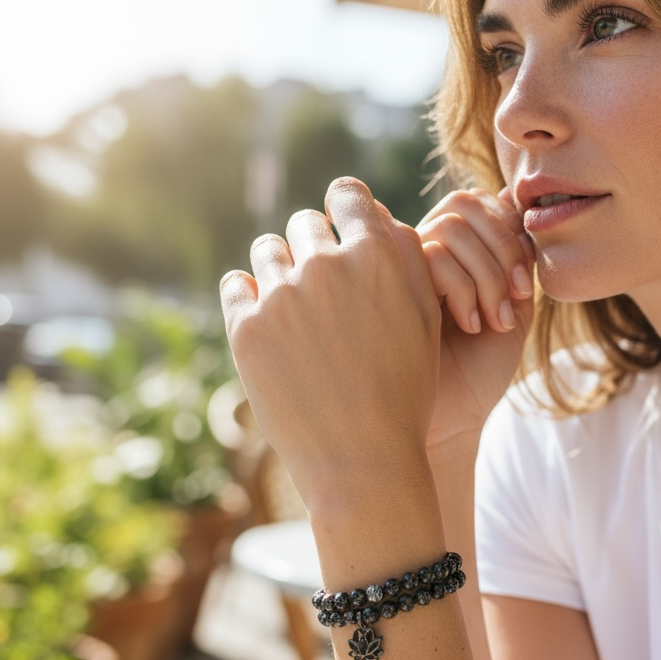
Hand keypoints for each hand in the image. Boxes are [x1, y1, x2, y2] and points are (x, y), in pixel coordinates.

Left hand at [220, 178, 441, 513]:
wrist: (363, 464)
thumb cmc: (404, 393)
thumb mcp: (424, 320)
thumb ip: (402, 257)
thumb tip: (371, 212)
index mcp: (377, 255)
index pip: (347, 195)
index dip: (345, 211)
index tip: (342, 233)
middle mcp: (327, 265)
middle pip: (305, 224)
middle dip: (314, 249)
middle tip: (323, 291)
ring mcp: (282, 296)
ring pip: (268, 250)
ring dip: (279, 270)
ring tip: (295, 311)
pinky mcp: (246, 329)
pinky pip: (236, 284)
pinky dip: (248, 297)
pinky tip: (268, 324)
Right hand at [415, 188, 534, 457]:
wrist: (454, 419)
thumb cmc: (480, 369)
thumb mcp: (513, 304)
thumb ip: (516, 255)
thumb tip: (515, 195)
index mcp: (448, 251)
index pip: (477, 202)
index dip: (509, 231)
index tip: (526, 286)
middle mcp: (419, 253)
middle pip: (462, 205)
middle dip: (501, 249)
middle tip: (514, 300)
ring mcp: (400, 270)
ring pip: (449, 228)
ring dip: (486, 274)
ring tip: (493, 319)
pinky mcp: (386, 290)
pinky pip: (430, 255)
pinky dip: (464, 287)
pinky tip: (469, 325)